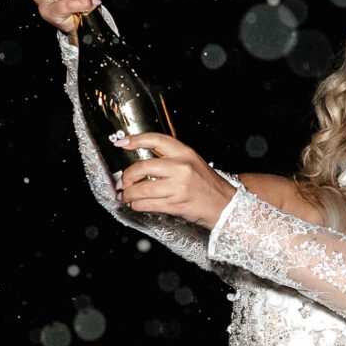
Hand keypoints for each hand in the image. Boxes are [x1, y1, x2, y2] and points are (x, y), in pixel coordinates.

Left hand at [114, 132, 237, 225]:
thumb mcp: (192, 163)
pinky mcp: (176, 204)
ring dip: (129, 194)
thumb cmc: (207, 185)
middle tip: (122, 182)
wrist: (225, 204)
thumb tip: (141, 164)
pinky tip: (135, 205)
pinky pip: (149, 204)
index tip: (121, 143)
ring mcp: (178, 187)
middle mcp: (181, 168)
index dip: (136, 140)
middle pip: (142, 167)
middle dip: (127, 177)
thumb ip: (170, 159)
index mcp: (185, 153)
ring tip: (126, 196)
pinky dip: (137, 205)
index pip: (156, 140)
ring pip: (142, 189)